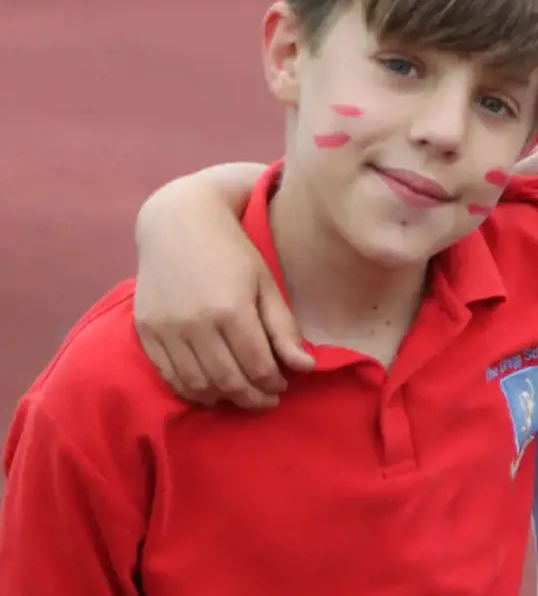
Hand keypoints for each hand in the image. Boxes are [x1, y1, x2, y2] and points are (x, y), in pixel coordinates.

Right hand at [133, 206, 312, 408]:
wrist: (177, 223)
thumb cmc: (232, 251)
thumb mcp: (267, 283)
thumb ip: (283, 328)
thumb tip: (305, 367)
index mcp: (231, 309)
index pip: (257, 365)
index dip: (273, 383)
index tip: (282, 385)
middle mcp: (195, 324)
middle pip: (228, 380)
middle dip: (252, 398)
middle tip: (266, 401)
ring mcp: (166, 329)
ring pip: (197, 385)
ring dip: (223, 398)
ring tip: (240, 395)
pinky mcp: (146, 332)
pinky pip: (169, 376)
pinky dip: (191, 390)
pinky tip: (210, 389)